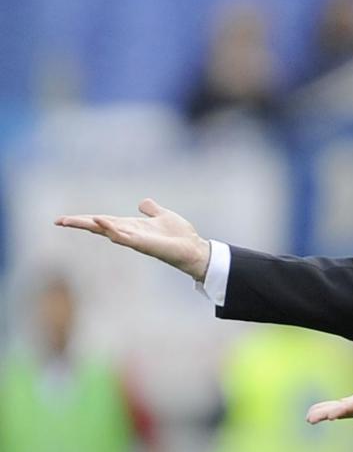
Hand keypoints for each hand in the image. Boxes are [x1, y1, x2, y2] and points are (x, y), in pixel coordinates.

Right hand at [55, 199, 210, 279]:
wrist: (194, 249)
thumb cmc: (179, 236)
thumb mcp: (162, 215)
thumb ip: (150, 209)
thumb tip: (142, 202)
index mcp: (130, 226)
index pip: (103, 221)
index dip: (84, 219)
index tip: (64, 219)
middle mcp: (129, 234)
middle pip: (99, 226)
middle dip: (79, 223)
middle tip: (58, 221)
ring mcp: (135, 240)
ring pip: (108, 231)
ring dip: (92, 225)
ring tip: (71, 220)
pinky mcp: (145, 245)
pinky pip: (126, 238)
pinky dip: (113, 230)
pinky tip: (102, 223)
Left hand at [306, 367, 352, 423]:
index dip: (346, 409)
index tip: (333, 414)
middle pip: (345, 411)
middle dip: (329, 414)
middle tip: (313, 418)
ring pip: (339, 411)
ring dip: (323, 414)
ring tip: (309, 417)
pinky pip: (337, 409)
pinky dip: (324, 410)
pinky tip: (311, 413)